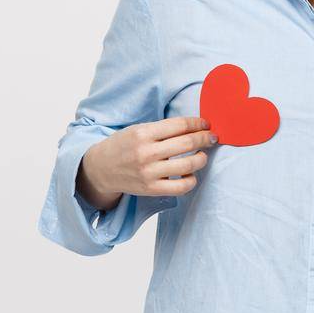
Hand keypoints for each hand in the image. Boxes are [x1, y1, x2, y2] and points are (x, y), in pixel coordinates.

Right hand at [76, 116, 218, 210]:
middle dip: (205, 138)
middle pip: (187, 142)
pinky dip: (192, 180)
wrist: (101, 169)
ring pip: (188, 164)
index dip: (198, 123)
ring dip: (202, 158)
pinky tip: (191, 173)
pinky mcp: (151, 189)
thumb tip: (194, 126)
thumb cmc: (123, 146)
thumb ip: (163, 128)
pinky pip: (181, 187)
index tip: (206, 123)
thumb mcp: (138, 129)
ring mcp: (149, 173)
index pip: (180, 125)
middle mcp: (146, 153)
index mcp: (143, 133)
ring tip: (203, 155)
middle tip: (212, 137)